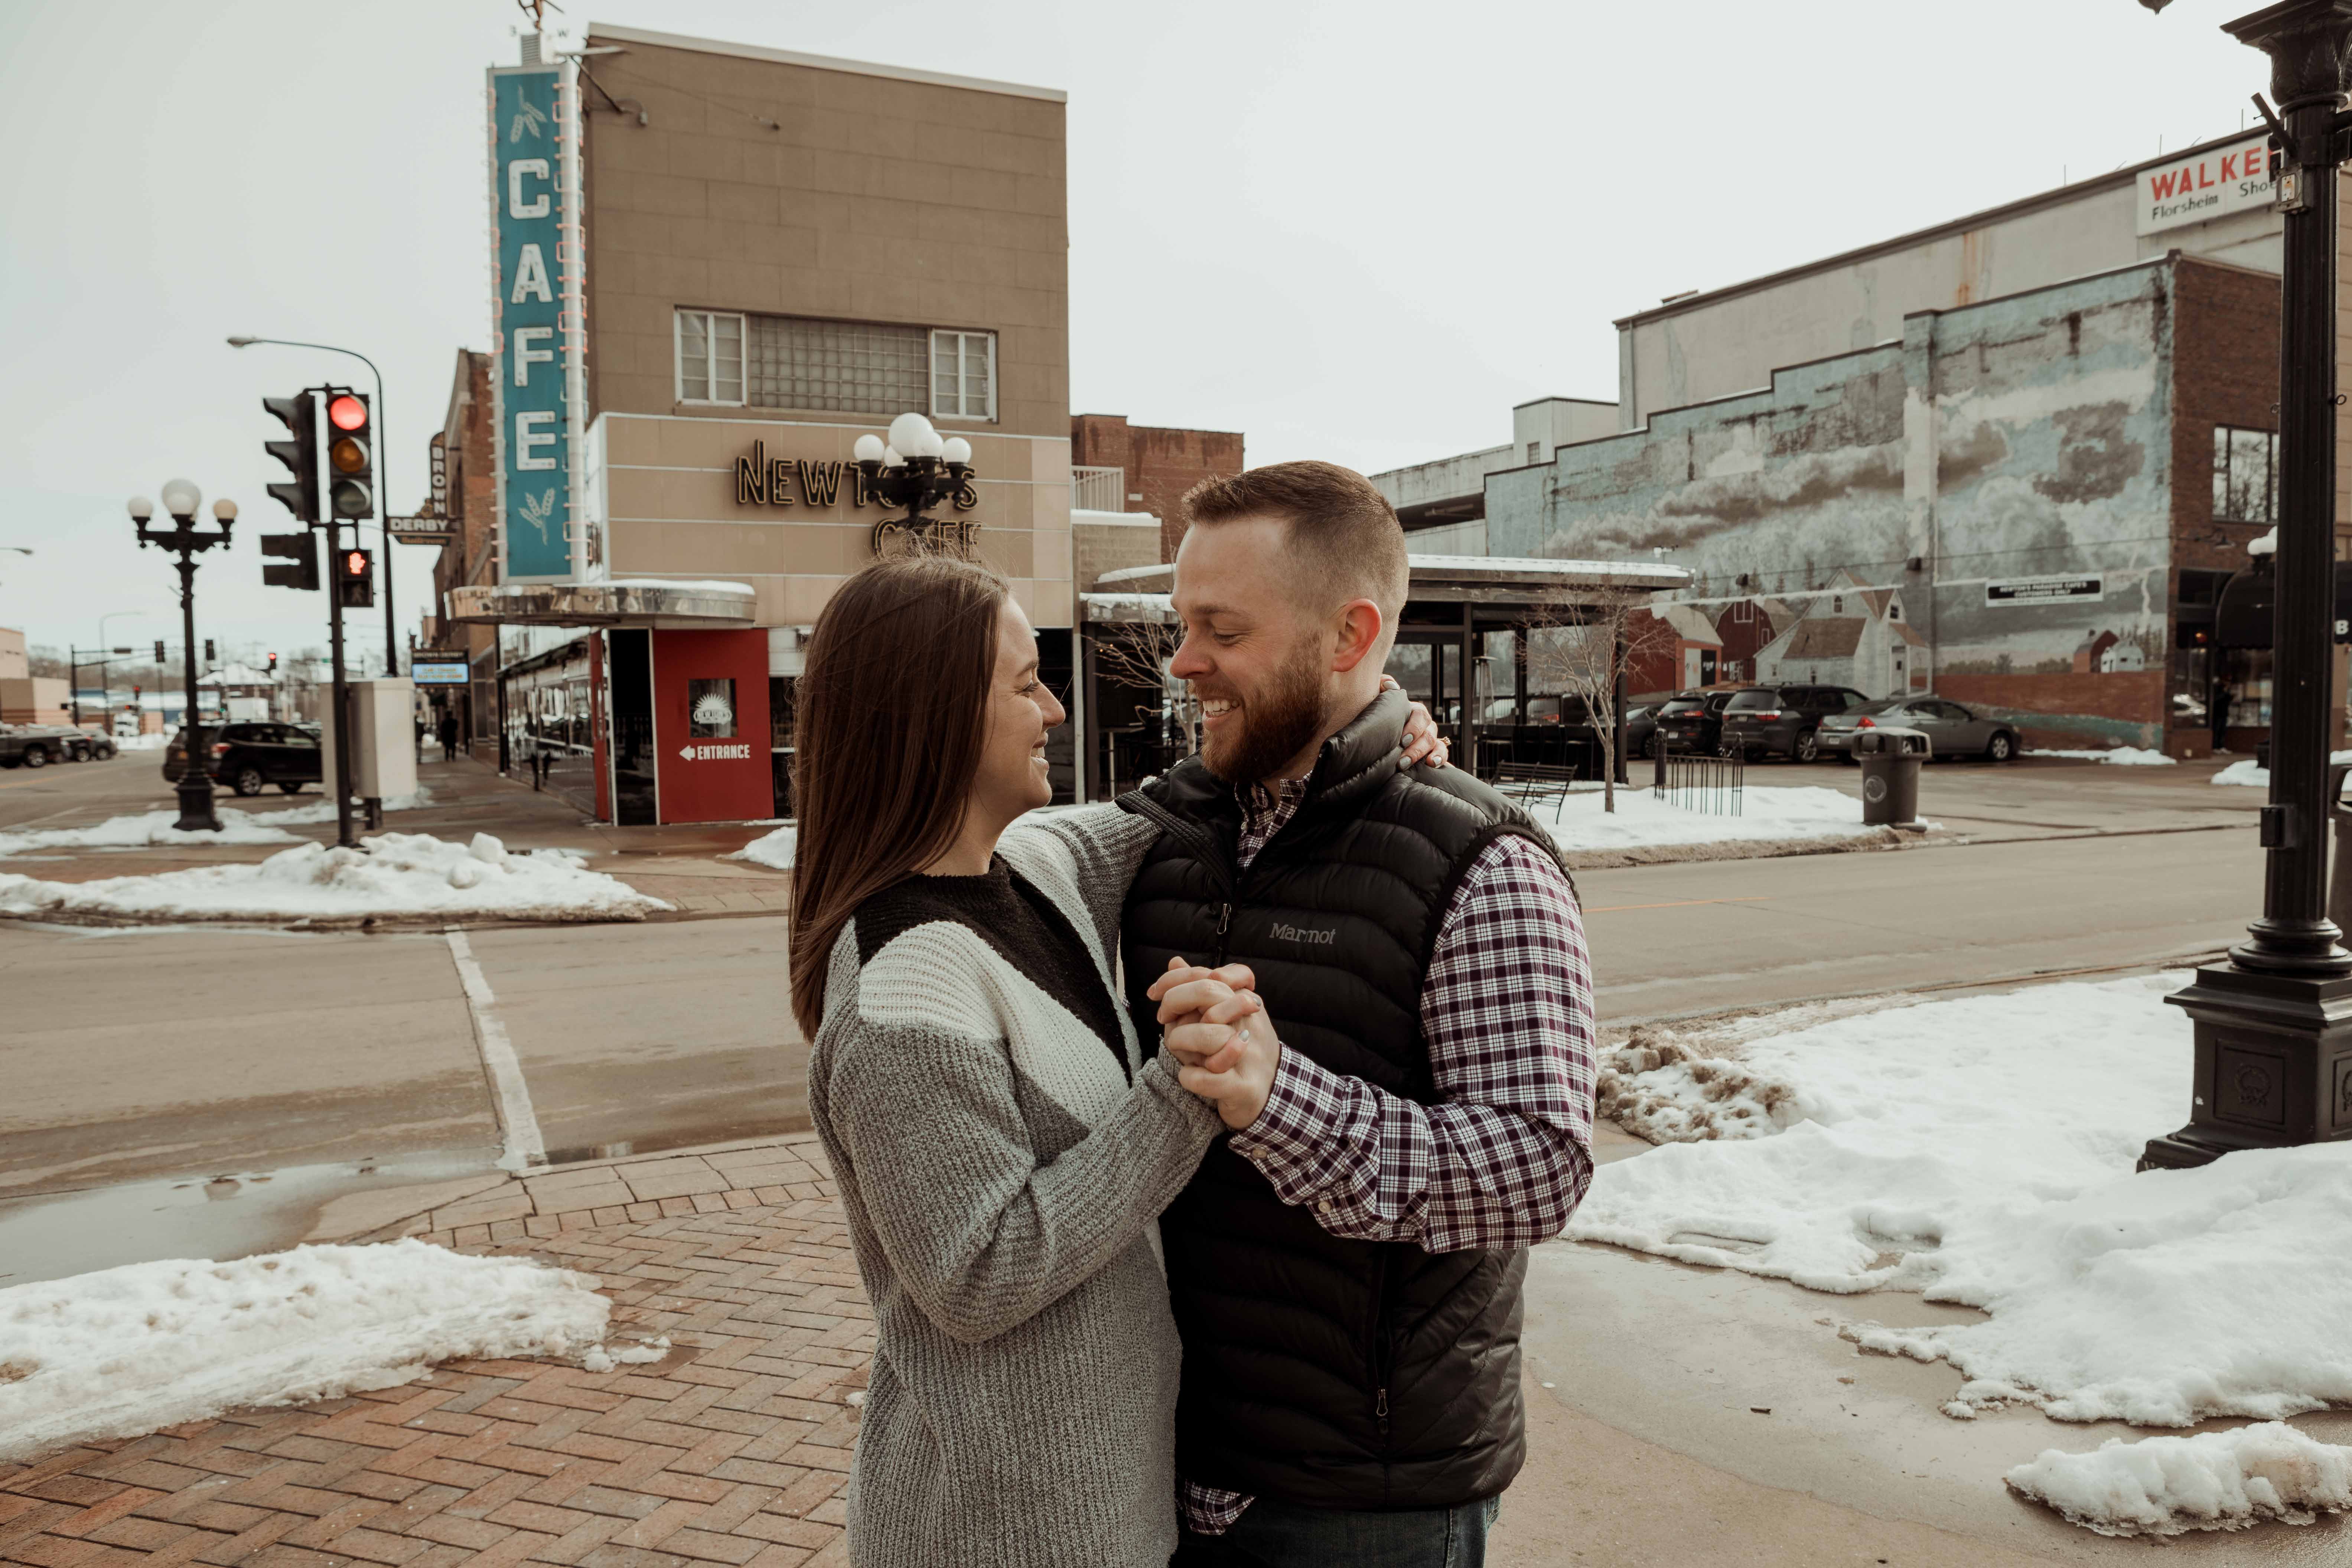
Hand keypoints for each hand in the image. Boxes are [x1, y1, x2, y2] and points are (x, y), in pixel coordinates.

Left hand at [1168, 986, 1281, 1129]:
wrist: (1270, 1093)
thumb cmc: (1235, 1050)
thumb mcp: (1221, 1014)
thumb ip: (1199, 988)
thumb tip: (1174, 961)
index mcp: (1245, 1000)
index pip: (1211, 973)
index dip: (1176, 979)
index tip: (1155, 993)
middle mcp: (1250, 1022)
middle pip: (1207, 991)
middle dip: (1174, 1001)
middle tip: (1163, 1018)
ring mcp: (1249, 1054)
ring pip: (1206, 1034)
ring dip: (1180, 1041)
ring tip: (1179, 1048)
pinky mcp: (1243, 1086)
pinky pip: (1204, 1078)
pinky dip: (1188, 1077)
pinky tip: (1189, 1076)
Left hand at [1379, 674, 1450, 770]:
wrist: (1373, 739)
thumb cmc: (1377, 717)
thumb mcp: (1377, 699)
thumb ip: (1383, 686)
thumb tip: (1391, 686)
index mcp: (1412, 711)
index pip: (1420, 715)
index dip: (1414, 727)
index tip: (1402, 741)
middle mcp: (1423, 724)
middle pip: (1429, 732)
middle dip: (1416, 747)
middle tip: (1401, 759)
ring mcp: (1429, 738)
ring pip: (1435, 743)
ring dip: (1421, 754)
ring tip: (1406, 764)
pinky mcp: (1431, 752)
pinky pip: (1442, 753)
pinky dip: (1439, 758)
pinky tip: (1431, 764)